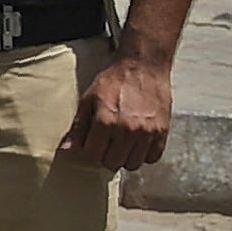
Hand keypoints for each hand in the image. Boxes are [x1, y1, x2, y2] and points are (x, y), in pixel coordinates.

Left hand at [65, 48, 174, 171]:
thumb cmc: (113, 81)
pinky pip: (152, 157)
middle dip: (105, 157)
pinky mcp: (163, 131)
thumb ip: (79, 126)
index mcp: (105, 122)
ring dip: (125, 158)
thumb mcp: (88, 99)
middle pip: (112, 163)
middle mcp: (127, 130)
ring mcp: (147, 133)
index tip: (90, 146)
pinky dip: (144, 154)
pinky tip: (137, 143)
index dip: (88, 152)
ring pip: (133, 164)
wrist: (144, 66)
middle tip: (105, 145)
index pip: (92, 155)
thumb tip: (68, 150)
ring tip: (121, 145)